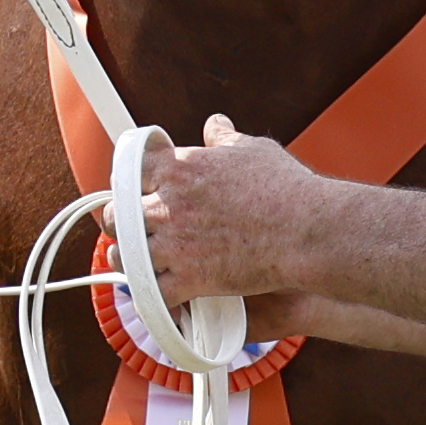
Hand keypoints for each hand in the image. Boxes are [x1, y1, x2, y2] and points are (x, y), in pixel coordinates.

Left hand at [134, 118, 327, 302]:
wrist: (307, 230)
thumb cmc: (285, 188)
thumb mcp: (252, 150)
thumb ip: (224, 138)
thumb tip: (216, 124)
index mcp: (179, 167)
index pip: (130, 171)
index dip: (130, 182)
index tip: (136, 191)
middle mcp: (169, 205)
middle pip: (118, 216)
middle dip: (121, 224)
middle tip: (130, 230)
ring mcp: (176, 244)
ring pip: (127, 258)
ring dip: (128, 263)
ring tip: (137, 266)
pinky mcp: (190, 279)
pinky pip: (153, 295)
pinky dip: (152, 300)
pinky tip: (161, 298)